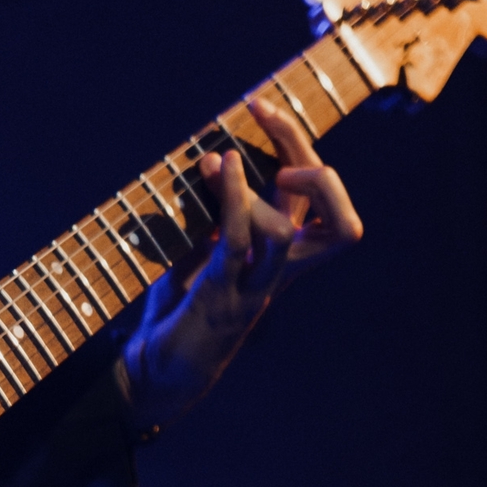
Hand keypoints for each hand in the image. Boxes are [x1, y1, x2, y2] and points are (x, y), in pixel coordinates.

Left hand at [119, 98, 362, 432]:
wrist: (153, 374)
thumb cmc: (177, 314)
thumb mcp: (198, 253)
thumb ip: (214, 215)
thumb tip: (216, 162)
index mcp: (283, 262)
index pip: (323, 202)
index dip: (304, 148)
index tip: (262, 111)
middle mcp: (279, 276)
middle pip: (334, 219)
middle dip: (306, 154)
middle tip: (265, 117)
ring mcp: (252, 291)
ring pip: (287, 234)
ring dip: (258, 187)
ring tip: (223, 161)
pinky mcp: (219, 300)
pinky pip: (237, 245)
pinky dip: (231, 202)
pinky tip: (217, 172)